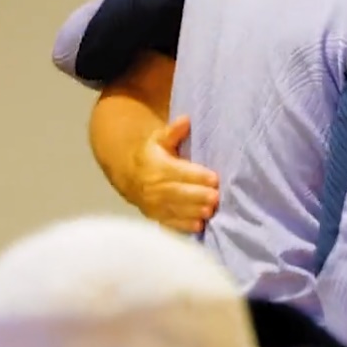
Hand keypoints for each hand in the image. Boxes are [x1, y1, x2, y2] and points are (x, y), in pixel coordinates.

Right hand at [129, 115, 219, 233]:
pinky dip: (183, 225)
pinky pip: (169, 222)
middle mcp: (154, 187)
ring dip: (193, 211)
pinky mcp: (156, 216)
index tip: (214, 178)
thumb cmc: (152, 154)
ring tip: (209, 211)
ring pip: (175, 209)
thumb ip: (173, 132)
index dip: (196, 175)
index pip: (178, 171)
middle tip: (215, 197)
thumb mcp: (160, 140)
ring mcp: (154, 204)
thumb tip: (186, 120)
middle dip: (197, 195)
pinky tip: (198, 226)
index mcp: (156, 166)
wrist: (130, 175)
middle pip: (177, 192)